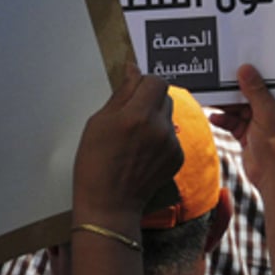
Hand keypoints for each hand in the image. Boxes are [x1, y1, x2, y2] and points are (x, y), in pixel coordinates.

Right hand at [73, 64, 182, 222]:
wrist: (110, 203)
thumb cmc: (95, 163)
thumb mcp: (98, 122)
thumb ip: (121, 94)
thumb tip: (133, 71)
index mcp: (137, 115)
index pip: (156, 80)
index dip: (143, 82)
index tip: (133, 89)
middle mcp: (160, 127)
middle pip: (164, 95)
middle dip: (149, 99)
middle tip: (129, 115)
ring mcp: (172, 144)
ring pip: (168, 116)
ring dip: (154, 118)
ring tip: (134, 137)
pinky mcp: (178, 157)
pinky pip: (172, 135)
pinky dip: (160, 138)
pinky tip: (142, 152)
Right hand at [209, 65, 274, 191]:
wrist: (273, 178)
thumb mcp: (267, 113)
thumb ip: (256, 91)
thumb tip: (247, 71)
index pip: (273, 83)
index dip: (258, 74)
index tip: (242, 66)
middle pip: (252, 95)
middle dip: (236, 92)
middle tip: (221, 83)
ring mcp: (262, 124)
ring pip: (240, 108)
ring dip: (227, 106)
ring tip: (214, 101)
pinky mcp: (249, 134)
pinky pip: (233, 122)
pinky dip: (224, 119)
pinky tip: (215, 117)